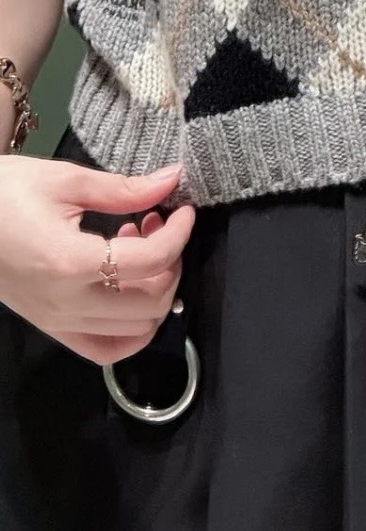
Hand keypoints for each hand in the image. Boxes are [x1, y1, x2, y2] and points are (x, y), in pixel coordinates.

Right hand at [0, 157, 196, 366]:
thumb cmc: (1, 193)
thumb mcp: (62, 180)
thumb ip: (124, 188)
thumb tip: (173, 180)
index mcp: (70, 262)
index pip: (152, 260)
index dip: (179, 233)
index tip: (182, 211)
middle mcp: (67, 303)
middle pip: (153, 302)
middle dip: (171, 264)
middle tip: (156, 230)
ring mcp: (59, 322)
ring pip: (137, 331)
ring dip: (155, 294)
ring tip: (138, 255)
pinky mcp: (52, 329)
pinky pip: (107, 350)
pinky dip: (133, 330)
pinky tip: (131, 293)